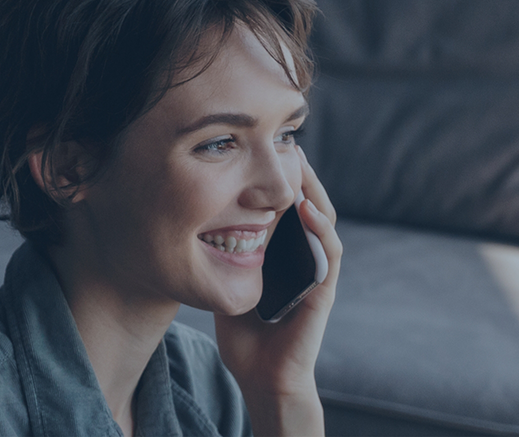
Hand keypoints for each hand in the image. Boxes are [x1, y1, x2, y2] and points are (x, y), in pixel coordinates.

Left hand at [214, 145, 341, 435]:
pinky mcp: (323, 292)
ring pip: (325, 221)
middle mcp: (306, 257)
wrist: (261, 376)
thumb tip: (188, 220)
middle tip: (284, 141)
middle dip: (299, 172)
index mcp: (285, 253)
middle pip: (310, 203)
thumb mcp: (227, 280)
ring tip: (299, 162)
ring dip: (314, 191)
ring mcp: (318, 273)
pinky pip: (330, 255)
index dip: (280, 175)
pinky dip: (321, 230)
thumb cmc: (245, 334)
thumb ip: (221, 253)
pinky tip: (308, 209)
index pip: (288, 205)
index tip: (263, 146)